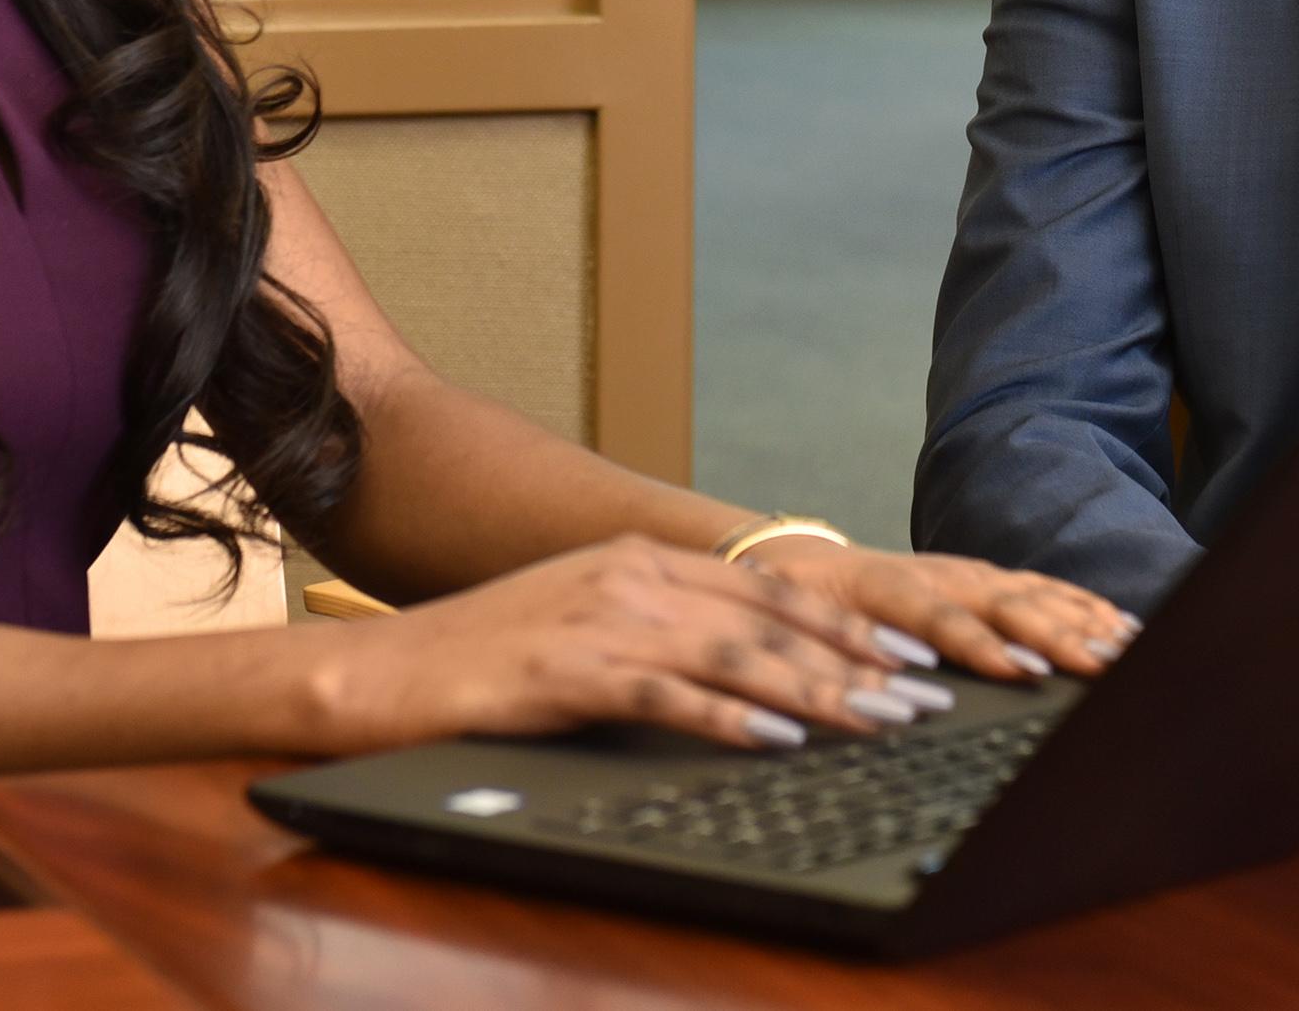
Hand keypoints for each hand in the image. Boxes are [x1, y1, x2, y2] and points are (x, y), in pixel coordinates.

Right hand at [294, 535, 956, 755]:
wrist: (376, 674)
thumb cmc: (480, 661)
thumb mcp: (580, 627)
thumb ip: (654, 634)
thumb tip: (735, 671)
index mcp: (635, 559)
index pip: (763, 588)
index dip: (840, 620)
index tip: (904, 652)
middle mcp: (627, 575)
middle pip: (765, 617)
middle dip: (853, 659)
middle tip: (921, 696)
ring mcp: (598, 619)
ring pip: (734, 653)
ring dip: (816, 691)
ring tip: (878, 723)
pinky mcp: (567, 670)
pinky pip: (667, 694)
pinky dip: (730, 718)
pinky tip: (777, 740)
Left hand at [740, 539, 1139, 681]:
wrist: (805, 563)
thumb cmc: (804, 606)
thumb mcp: (802, 632)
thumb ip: (834, 662)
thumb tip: (872, 700)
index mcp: (888, 589)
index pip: (939, 617)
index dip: (978, 643)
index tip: (1018, 670)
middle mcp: (940, 576)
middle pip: (1004, 603)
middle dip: (1054, 635)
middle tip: (1097, 665)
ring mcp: (970, 574)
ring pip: (1033, 594)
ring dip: (1080, 623)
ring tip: (1124, 651)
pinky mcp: (989, 578)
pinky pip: (1044, 590)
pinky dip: (1084, 607)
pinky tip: (1120, 625)